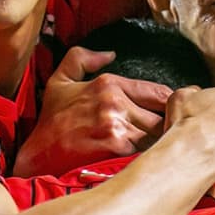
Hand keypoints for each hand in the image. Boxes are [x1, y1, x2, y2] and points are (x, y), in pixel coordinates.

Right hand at [14, 46, 171, 176]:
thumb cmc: (51, 123)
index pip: (157, 91)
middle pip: (163, 114)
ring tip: (168, 149)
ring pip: (159, 133)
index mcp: (108, 84)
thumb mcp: (59, 82)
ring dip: (164, 141)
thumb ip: (81, 59)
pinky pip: (148, 150)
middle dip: (170, 124)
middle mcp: (115, 102)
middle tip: (177, 133)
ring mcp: (117, 126)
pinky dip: (153, 155)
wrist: (38, 157)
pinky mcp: (117, 149)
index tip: (176, 112)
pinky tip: (154, 160)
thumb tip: (109, 54)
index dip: (172, 103)